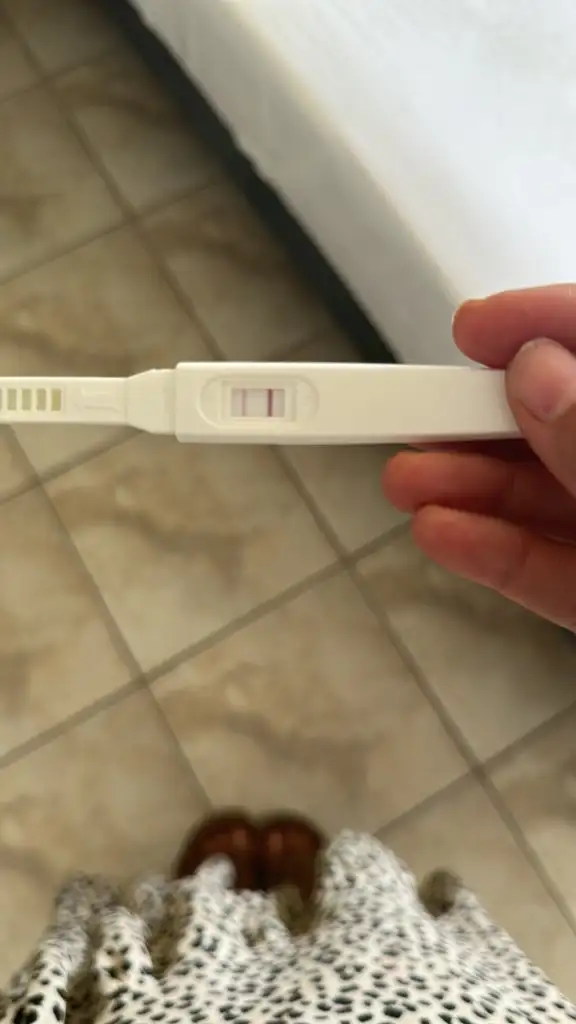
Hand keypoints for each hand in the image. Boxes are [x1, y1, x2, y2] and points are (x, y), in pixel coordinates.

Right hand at [383, 285, 575, 628]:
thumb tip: (536, 373)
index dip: (539, 326)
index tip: (472, 330)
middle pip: (559, 421)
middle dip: (479, 419)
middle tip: (409, 414)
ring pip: (548, 497)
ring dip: (468, 487)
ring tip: (402, 482)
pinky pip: (553, 570)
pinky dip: (493, 554)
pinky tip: (438, 533)